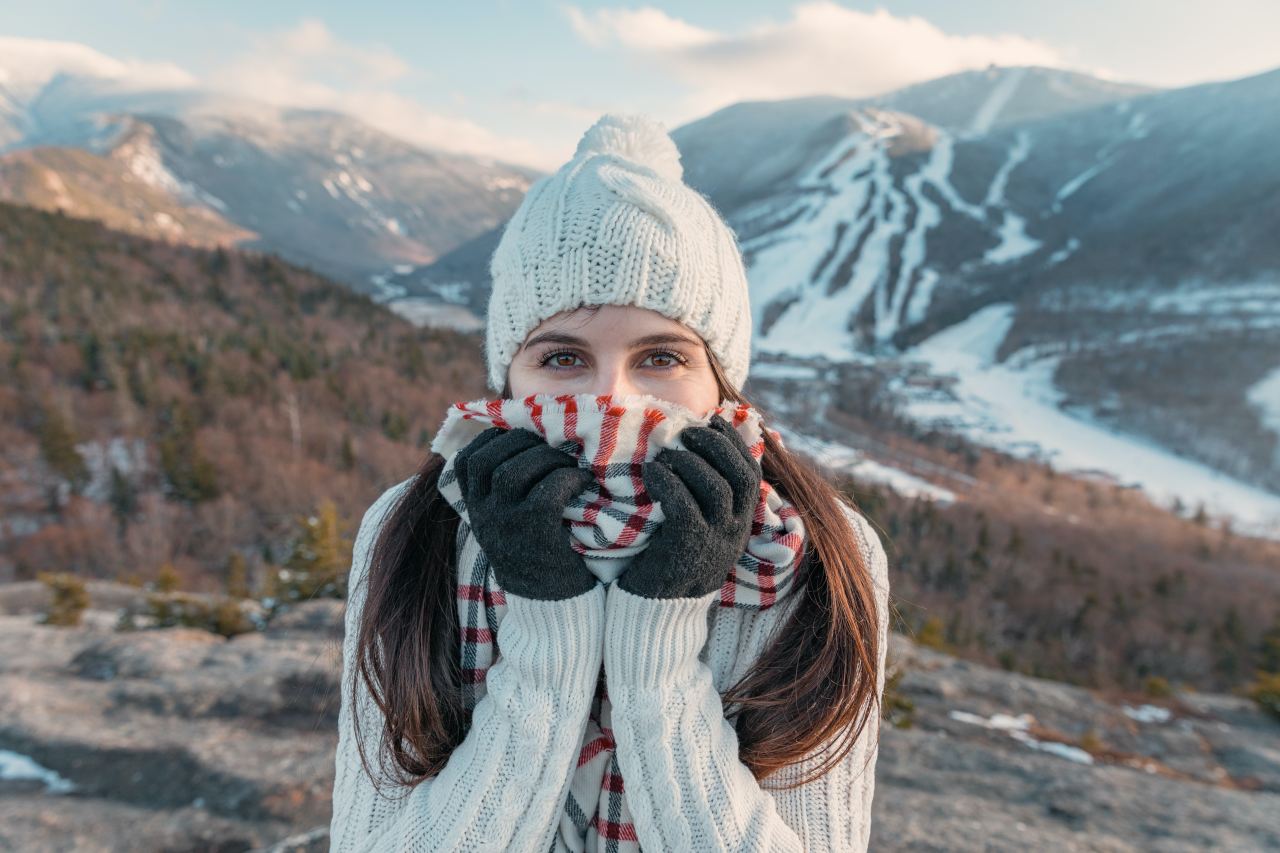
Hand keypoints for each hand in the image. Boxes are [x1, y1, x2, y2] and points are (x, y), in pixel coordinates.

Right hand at [452, 426, 598, 600]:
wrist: (550, 607)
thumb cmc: (538, 554)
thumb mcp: (508, 522)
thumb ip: (506, 491)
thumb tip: (527, 441)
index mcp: (475, 508)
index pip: (467, 459)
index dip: (495, 438)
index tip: (523, 436)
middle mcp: (483, 515)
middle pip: (489, 458)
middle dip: (523, 441)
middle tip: (552, 448)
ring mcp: (505, 525)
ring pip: (515, 470)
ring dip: (547, 457)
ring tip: (570, 464)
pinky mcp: (535, 534)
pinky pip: (548, 490)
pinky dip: (569, 478)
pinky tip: (584, 482)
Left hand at [617, 414, 762, 599]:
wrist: (656, 611)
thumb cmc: (671, 560)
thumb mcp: (700, 530)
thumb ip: (705, 499)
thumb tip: (696, 452)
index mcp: (741, 523)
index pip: (751, 474)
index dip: (735, 443)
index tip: (714, 422)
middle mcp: (735, 531)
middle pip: (740, 476)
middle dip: (717, 446)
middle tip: (688, 431)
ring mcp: (715, 540)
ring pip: (716, 487)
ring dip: (690, 461)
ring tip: (667, 453)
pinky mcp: (688, 547)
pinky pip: (684, 505)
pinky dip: (668, 481)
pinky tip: (652, 472)